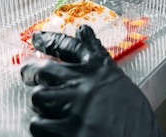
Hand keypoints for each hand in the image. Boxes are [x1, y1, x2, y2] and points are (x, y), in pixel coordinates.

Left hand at [20, 25, 163, 136]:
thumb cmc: (137, 123)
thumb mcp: (126, 89)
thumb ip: (105, 78)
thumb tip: (92, 71)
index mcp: (102, 71)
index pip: (72, 47)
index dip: (51, 40)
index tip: (38, 37)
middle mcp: (86, 83)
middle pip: (46, 69)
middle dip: (32, 72)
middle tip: (27, 74)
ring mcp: (75, 105)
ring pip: (39, 96)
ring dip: (39, 105)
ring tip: (44, 110)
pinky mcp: (67, 129)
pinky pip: (38, 124)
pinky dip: (42, 128)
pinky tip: (50, 130)